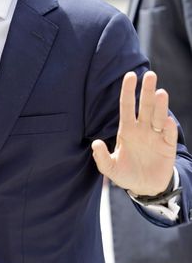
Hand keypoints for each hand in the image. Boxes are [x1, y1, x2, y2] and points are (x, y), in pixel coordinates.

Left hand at [92, 71, 177, 195]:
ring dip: (160, 105)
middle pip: (145, 106)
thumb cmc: (126, 174)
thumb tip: (95, 143)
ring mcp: (156, 136)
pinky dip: (168, 127)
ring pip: (158, 116)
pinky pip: (168, 134)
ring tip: (160, 93)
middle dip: (147, 90)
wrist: (145, 188)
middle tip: (150, 74)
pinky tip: (166, 120)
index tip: (130, 75)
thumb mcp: (111, 168)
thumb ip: (101, 158)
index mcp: (127, 130)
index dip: (128, 91)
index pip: (127, 106)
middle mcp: (142, 129)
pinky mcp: (168, 146)